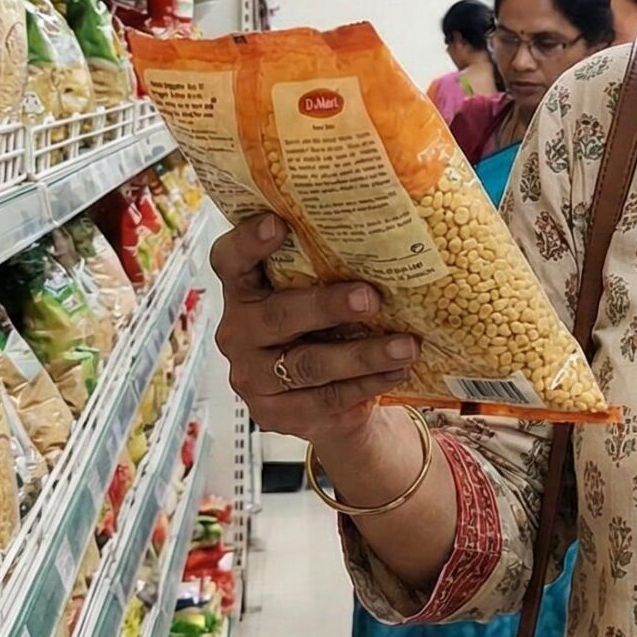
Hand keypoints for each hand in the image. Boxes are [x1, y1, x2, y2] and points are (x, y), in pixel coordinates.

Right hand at [211, 211, 420, 447]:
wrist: (321, 402)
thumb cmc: (322, 329)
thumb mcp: (315, 296)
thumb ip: (327, 271)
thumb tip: (387, 239)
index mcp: (243, 291)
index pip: (230, 260)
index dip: (248, 242)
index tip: (278, 223)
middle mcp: (238, 332)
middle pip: (278, 315)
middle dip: (327, 306)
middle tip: (371, 298)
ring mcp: (253, 376)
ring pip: (309, 364)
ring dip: (363, 354)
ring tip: (406, 346)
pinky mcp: (276, 413)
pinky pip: (327, 397)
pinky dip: (368, 384)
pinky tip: (398, 371)